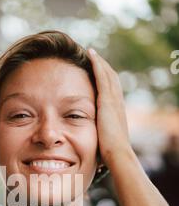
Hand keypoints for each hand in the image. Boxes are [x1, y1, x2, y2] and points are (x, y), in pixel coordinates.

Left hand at [87, 49, 131, 166]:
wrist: (117, 154)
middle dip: (103, 66)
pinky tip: (90, 54)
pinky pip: (102, 76)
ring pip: (108, 74)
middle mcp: (118, 103)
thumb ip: (97, 137)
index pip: (111, 90)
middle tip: (93, 56)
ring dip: (100, 61)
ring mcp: (114, 101)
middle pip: (112, 78)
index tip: (97, 71)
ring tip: (90, 51)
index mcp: (117, 112)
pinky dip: (97, 64)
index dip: (105, 79)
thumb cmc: (110, 154)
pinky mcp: (107, 100)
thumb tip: (89, 144)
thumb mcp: (103, 141)